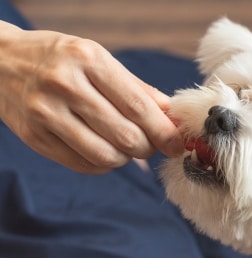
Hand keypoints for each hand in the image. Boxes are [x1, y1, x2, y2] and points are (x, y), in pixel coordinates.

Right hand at [0, 22, 181, 173]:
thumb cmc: (59, 59)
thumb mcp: (97, 59)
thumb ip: (137, 88)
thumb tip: (172, 117)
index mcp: (88, 60)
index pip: (138, 107)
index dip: (164, 132)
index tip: (177, 144)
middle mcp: (65, 85)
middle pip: (126, 136)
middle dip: (147, 147)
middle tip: (150, 145)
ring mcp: (46, 113)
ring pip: (106, 155)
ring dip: (126, 158)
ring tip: (125, 147)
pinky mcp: (34, 137)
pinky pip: (84, 165)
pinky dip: (104, 164)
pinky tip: (104, 150)